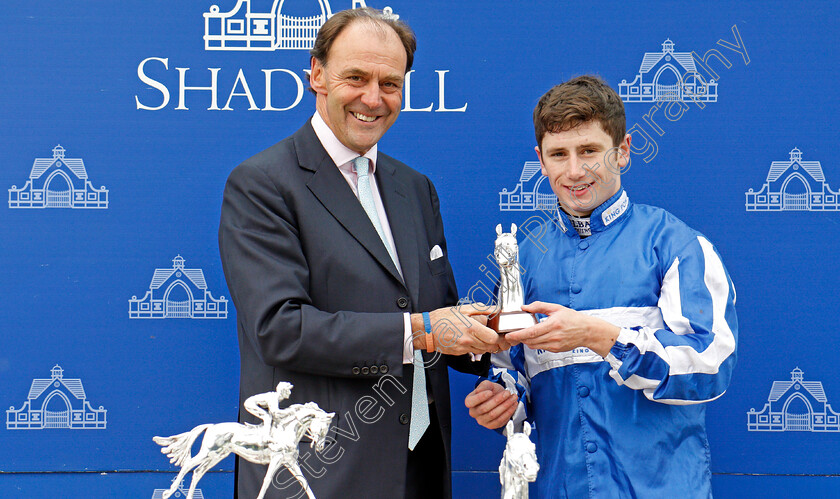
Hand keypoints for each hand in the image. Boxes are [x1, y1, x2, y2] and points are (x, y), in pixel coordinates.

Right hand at [411, 303, 508, 355]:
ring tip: (480, 336)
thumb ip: (481, 309)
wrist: (426, 330)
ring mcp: (464, 348)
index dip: (497, 335)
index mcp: (471, 328)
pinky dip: (476, 347)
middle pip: (490, 346)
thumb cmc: (442, 318)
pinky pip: (473, 352)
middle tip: (490, 333)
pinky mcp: (460, 352)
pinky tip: (471, 339)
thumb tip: (494, 308)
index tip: (495, 330)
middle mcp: (469, 340)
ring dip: (485, 345)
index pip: (493, 338)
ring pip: (483, 351)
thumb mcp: (462, 309)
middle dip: (493, 341)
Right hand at [465, 380, 517, 429]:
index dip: (480, 397)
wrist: (497, 397)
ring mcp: (482, 421)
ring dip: (505, 406)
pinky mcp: (491, 425)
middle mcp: (474, 413)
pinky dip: (508, 413)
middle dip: (498, 400)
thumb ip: (483, 386)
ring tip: (513, 398)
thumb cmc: (490, 391)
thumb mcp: (486, 384)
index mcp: (470, 402)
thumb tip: (483, 391)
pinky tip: (513, 405)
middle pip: (485, 408)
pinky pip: (500, 421)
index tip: (490, 392)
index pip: (471, 402)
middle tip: (507, 393)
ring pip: (494, 415)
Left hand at [504, 301, 619, 356]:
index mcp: (553, 324)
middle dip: (519, 338)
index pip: (531, 332)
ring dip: (526, 341)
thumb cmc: (573, 318)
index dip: (518, 335)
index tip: (509, 335)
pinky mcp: (556, 350)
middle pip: (530, 340)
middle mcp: (553, 336)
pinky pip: (540, 348)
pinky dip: (534, 343)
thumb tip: (525, 307)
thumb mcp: (556, 308)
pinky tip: (535, 337)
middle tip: (511, 334)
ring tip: (522, 335)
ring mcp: (555, 345)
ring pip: (534, 345)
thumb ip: (539, 306)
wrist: (587, 331)